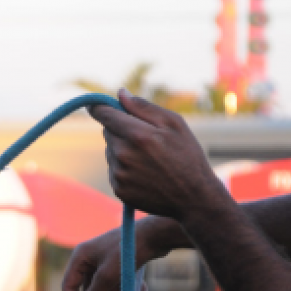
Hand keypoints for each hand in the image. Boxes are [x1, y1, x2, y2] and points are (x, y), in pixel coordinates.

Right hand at [62, 219, 174, 290]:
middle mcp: (92, 258)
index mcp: (81, 257)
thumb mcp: (107, 277)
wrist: (156, 234)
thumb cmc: (127, 251)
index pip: (69, 285)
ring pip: (108, 288)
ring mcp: (109, 259)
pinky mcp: (124, 262)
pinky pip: (124, 281)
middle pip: (90, 289)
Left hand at [89, 89, 228, 220]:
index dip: (99, 108)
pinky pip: (113, 169)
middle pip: (108, 132)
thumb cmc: (188, 156)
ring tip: (149, 159)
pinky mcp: (118, 189)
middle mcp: (124, 155)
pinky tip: (144, 173)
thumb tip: (120, 94)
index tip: (96, 105)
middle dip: (121, 130)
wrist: (194, 197)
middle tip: (145, 138)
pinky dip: (124, 168)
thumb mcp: (174, 124)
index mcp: (138, 135)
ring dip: (122, 149)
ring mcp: (119, 174)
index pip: (105, 115)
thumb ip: (144, 107)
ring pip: (110, 151)